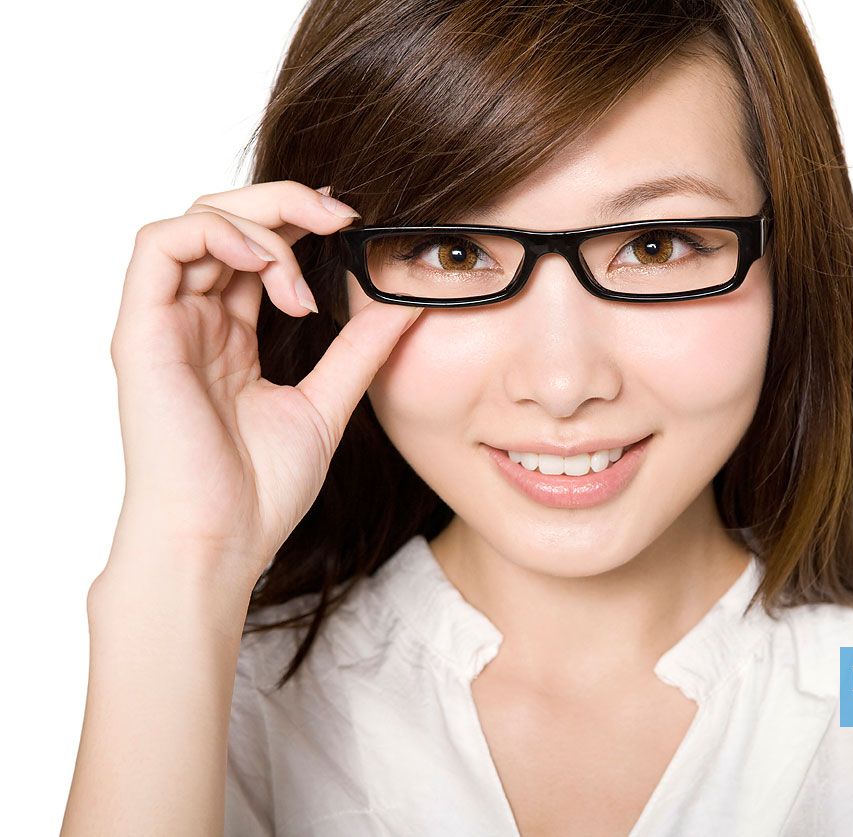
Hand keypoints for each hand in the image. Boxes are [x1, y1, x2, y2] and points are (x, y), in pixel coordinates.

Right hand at [105, 180, 422, 593]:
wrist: (222, 541)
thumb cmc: (261, 490)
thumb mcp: (328, 404)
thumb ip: (359, 351)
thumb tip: (408, 305)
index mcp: (230, 335)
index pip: (256, 250)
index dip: (298, 221)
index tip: (352, 223)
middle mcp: (194, 320)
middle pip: (225, 221)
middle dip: (284, 203)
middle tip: (340, 215)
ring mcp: (165, 323)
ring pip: (195, 220)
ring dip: (258, 222)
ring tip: (302, 274)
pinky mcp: (142, 331)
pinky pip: (161, 244)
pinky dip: (218, 234)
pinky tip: (267, 265)